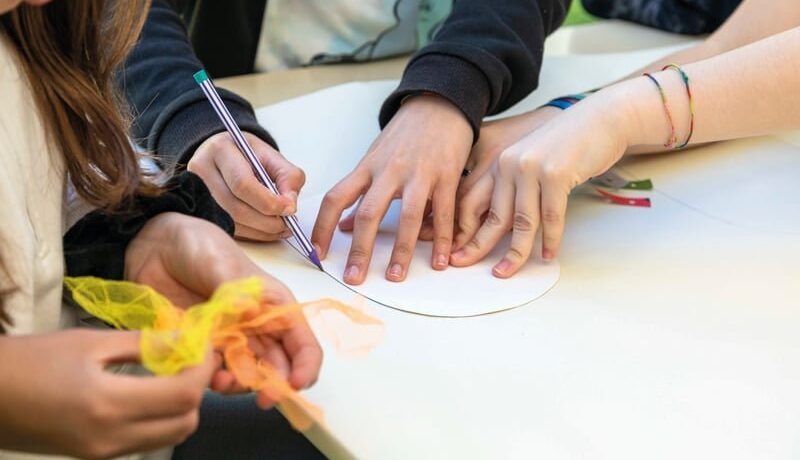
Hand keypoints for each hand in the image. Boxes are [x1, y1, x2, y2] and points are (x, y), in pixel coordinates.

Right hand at [0, 329, 216, 458]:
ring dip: (182, 405)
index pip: (183, 394)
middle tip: (191, 357)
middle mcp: (111, 438)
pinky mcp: (97, 456)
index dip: (203, 367)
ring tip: (172, 371)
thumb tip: (185, 340)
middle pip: (186, 421)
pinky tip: (151, 389)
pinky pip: (147, 439)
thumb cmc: (32, 360)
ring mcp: (105, 453)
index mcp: (108, 404)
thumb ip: (143, 344)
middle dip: (197, 388)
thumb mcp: (89, 342)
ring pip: (171, 435)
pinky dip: (161, 416)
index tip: (204, 343)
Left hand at [125, 213, 321, 407]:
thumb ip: (232, 291)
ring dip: (239, 386)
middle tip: (261, 398)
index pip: (302, 344)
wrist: (156, 245)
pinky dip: (209, 381)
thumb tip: (247, 310)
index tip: (294, 384)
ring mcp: (229, 339)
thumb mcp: (220, 263)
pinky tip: (199, 374)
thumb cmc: (199, 245)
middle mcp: (257, 328)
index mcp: (274, 306)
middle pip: (277, 368)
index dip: (305, 367)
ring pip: (246, 376)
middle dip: (273, 386)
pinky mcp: (201, 347)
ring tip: (220, 383)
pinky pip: (212, 374)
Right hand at [188, 131, 305, 241]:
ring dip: (261, 230)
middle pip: (235, 207)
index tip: (289, 209)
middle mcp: (201, 170)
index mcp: (220, 150)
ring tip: (280, 227)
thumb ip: (289, 177)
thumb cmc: (248, 155)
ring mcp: (195, 192)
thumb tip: (289, 205)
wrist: (225, 154)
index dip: (269, 201)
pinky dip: (252, 234)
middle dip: (267, 221)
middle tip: (287, 224)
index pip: (243, 184)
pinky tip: (266, 230)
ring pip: (231, 222)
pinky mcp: (199, 209)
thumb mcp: (272, 157)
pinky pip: (228, 229)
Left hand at [312, 94, 472, 284]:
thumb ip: (359, 191)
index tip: (317, 254)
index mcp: (366, 167)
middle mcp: (389, 171)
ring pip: (407, 217)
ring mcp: (419, 174)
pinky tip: (439, 261)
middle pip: (368, 213)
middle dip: (360, 249)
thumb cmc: (404, 134)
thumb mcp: (375, 157)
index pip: (335, 198)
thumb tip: (340, 225)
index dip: (322, 227)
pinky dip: (441, 240)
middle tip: (354, 277)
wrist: (439, 103)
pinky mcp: (446, 175)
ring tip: (395, 276)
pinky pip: (443, 213)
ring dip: (401, 251)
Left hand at [450, 89, 632, 276]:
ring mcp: (532, 168)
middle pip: (490, 214)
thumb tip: (499, 226)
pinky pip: (550, 217)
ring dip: (515, 251)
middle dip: (475, 245)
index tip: (454, 249)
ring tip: (506, 271)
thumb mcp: (530, 160)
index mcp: (499, 161)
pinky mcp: (556, 173)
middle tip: (462, 265)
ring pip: (521, 221)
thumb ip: (512, 186)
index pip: (471, 200)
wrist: (601, 120)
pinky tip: (548, 255)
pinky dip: (550, 239)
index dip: (461, 228)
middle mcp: (509, 163)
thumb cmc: (566, 145)